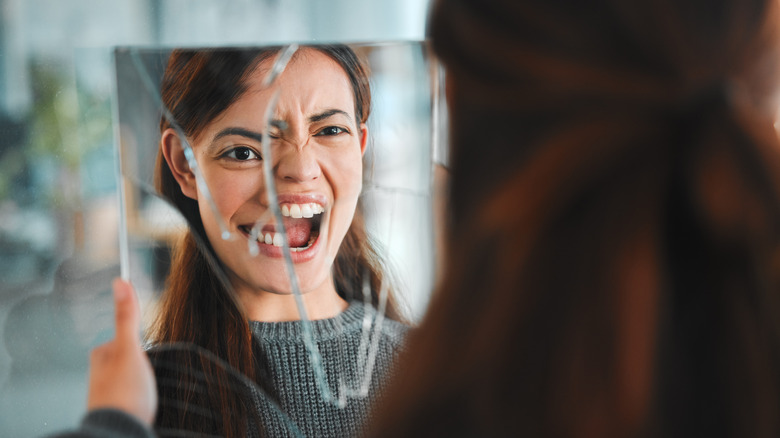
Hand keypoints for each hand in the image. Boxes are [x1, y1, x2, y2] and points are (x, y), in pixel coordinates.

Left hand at [86, 278, 156, 424]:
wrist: (122, 432)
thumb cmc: (125, 393)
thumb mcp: (131, 350)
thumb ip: (127, 318)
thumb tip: (120, 283)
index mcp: (100, 356)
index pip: (124, 338)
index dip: (140, 344)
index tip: (146, 354)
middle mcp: (100, 373)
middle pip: (129, 358)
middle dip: (142, 365)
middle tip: (149, 375)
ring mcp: (108, 393)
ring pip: (131, 378)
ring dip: (141, 383)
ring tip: (148, 391)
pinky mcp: (118, 409)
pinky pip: (133, 396)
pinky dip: (140, 397)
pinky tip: (145, 403)